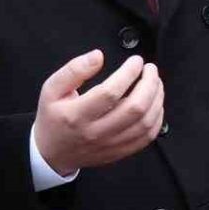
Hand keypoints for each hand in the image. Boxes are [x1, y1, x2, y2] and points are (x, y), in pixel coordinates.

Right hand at [34, 50, 164, 175]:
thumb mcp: (52, 89)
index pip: (110, 92)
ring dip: (156, 99)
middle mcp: (95, 132)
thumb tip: (98, 56)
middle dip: (149, 84)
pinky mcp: (121, 151)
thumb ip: (74, 70)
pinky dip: (157, 118)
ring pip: (145, 123)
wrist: (52, 153)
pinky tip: (155, 103)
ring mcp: (110, 144)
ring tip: (155, 83)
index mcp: (76, 115)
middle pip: (134, 108)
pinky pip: (147, 137)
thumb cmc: (54, 117)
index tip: (136, 61)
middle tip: (150, 69)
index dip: (128, 73)